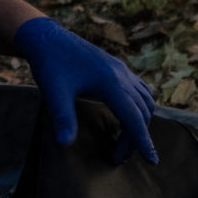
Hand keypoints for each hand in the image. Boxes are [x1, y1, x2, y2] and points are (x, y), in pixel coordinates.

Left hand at [13, 16, 157, 163]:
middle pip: (141, 112)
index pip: (134, 118)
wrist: (45, 37)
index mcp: (110, 83)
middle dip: (135, 137)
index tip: (152, 160)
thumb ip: (62, 118)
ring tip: (124, 141)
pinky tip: (130, 115)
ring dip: (141, 122)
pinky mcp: (117, 67)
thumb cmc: (48, 64)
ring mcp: (121, 70)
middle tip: (118, 156)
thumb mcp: (53, 93)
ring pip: (145, 101)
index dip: (143, 140)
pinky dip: (141, 106)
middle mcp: (122, 76)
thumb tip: (64, 145)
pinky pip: (140, 89)